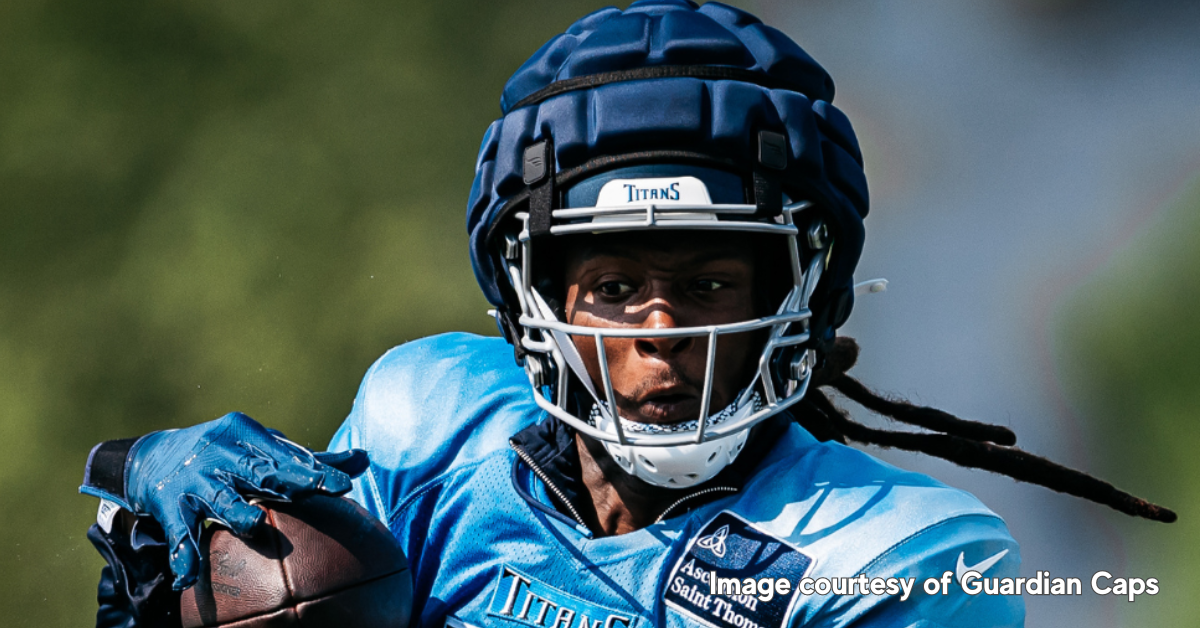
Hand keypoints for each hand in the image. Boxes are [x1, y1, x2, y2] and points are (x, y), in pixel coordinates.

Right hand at [82, 412, 367, 589]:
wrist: (153, 455)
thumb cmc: (228, 456)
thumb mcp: (263, 452)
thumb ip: (309, 461)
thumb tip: (364, 460)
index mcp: (250, 437)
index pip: (289, 456)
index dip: (316, 470)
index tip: (344, 484)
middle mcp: (224, 453)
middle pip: (260, 470)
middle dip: (286, 480)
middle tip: (311, 492)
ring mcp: (196, 478)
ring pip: (220, 497)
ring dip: (236, 511)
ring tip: (252, 525)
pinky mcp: (170, 503)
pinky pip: (179, 531)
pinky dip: (183, 553)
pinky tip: (188, 577)